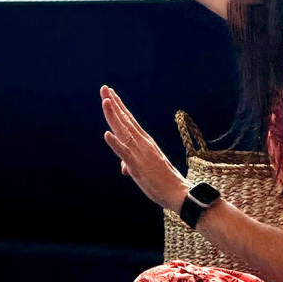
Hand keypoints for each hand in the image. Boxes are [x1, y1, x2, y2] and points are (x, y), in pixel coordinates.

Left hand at [101, 86, 189, 212]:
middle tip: (104, 88)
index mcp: (144, 141)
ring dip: (113, 116)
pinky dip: (115, 143)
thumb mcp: (143, 170)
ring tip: (105, 101)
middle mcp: (142, 143)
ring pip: (123, 131)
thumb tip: (123, 168)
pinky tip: (106, 134)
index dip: (118, 106)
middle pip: (124, 120)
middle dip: (113, 103)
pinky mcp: (137, 166)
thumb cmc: (162, 181)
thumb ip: (131, 164)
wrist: (178, 193)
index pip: (129, 120)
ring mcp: (140, 153)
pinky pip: (124, 153)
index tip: (110, 94)